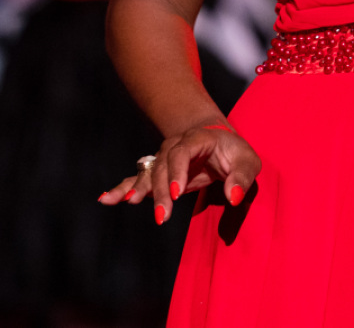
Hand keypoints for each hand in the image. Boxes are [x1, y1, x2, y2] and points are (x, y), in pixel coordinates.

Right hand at [97, 122, 260, 224]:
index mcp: (197, 138)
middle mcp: (175, 145)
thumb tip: (233, 197)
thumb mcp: (247, 162)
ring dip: (138, 190)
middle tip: (162, 215)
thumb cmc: (234, 152)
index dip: (177, 171)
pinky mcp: (158, 173)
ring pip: (148, 173)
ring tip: (123, 202)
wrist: (217, 140)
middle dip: (159, 191)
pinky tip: (106, 199)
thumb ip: (242, 178)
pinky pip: (137, 180)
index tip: (176, 194)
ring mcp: (163, 158)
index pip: (182, 151)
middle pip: (162, 166)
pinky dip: (122, 189)